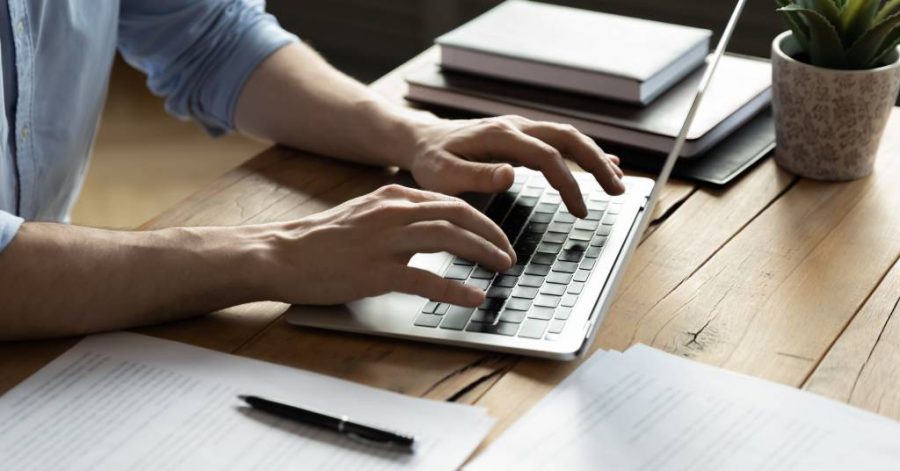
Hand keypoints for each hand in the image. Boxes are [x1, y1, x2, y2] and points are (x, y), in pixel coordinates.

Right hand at [254, 184, 515, 306]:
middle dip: (492, 234)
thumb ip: (398, 217)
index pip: (450, 202)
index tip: (497, 235)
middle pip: (459, 215)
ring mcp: (386, 242)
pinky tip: (474, 297)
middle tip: (508, 254)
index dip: (482, 219)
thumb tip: (432, 228)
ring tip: (502, 268)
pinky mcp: (376, 272)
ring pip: (450, 239)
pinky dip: (455, 288)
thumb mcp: (364, 215)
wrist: (281, 253)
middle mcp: (394, 213)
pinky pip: (427, 279)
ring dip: (483, 253)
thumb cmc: (320, 240)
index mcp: (392, 198)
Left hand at [402, 115, 625, 217]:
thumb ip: (476, 176)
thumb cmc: (430, 162)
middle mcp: (515, 126)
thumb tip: (511, 175)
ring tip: (617, 182)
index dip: (568, 183)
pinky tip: (605, 162)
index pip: (547, 157)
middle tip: (618, 191)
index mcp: (500, 136)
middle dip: (597, 163)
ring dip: (595, 157)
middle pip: (568, 138)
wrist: (421, 140)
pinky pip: (559, 140)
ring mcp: (520, 128)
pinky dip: (583, 152)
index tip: (581, 211)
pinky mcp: (521, 135)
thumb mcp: (444, 175)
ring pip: (568, 136)